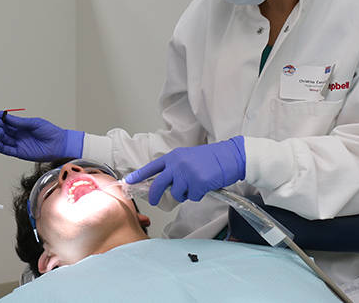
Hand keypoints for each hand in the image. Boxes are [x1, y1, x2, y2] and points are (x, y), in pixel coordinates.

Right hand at [0, 111, 82, 160]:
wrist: (58, 144)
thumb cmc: (50, 132)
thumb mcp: (34, 123)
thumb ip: (20, 122)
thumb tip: (7, 117)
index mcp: (23, 126)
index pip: (9, 122)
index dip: (3, 118)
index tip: (0, 114)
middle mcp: (19, 134)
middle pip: (5, 130)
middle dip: (0, 126)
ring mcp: (19, 144)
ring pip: (4, 140)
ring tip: (0, 132)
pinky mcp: (20, 153)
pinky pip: (7, 151)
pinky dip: (1, 147)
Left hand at [125, 137, 245, 203]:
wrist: (229, 157)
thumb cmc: (210, 159)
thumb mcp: (187, 158)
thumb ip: (175, 168)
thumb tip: (164, 183)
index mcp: (173, 157)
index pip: (152, 167)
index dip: (139, 175)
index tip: (129, 181)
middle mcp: (177, 164)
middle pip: (158, 184)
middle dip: (154, 195)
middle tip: (154, 201)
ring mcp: (186, 174)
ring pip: (176, 193)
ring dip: (185, 193)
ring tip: (196, 184)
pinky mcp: (197, 183)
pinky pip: (192, 197)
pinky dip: (198, 194)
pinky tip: (205, 185)